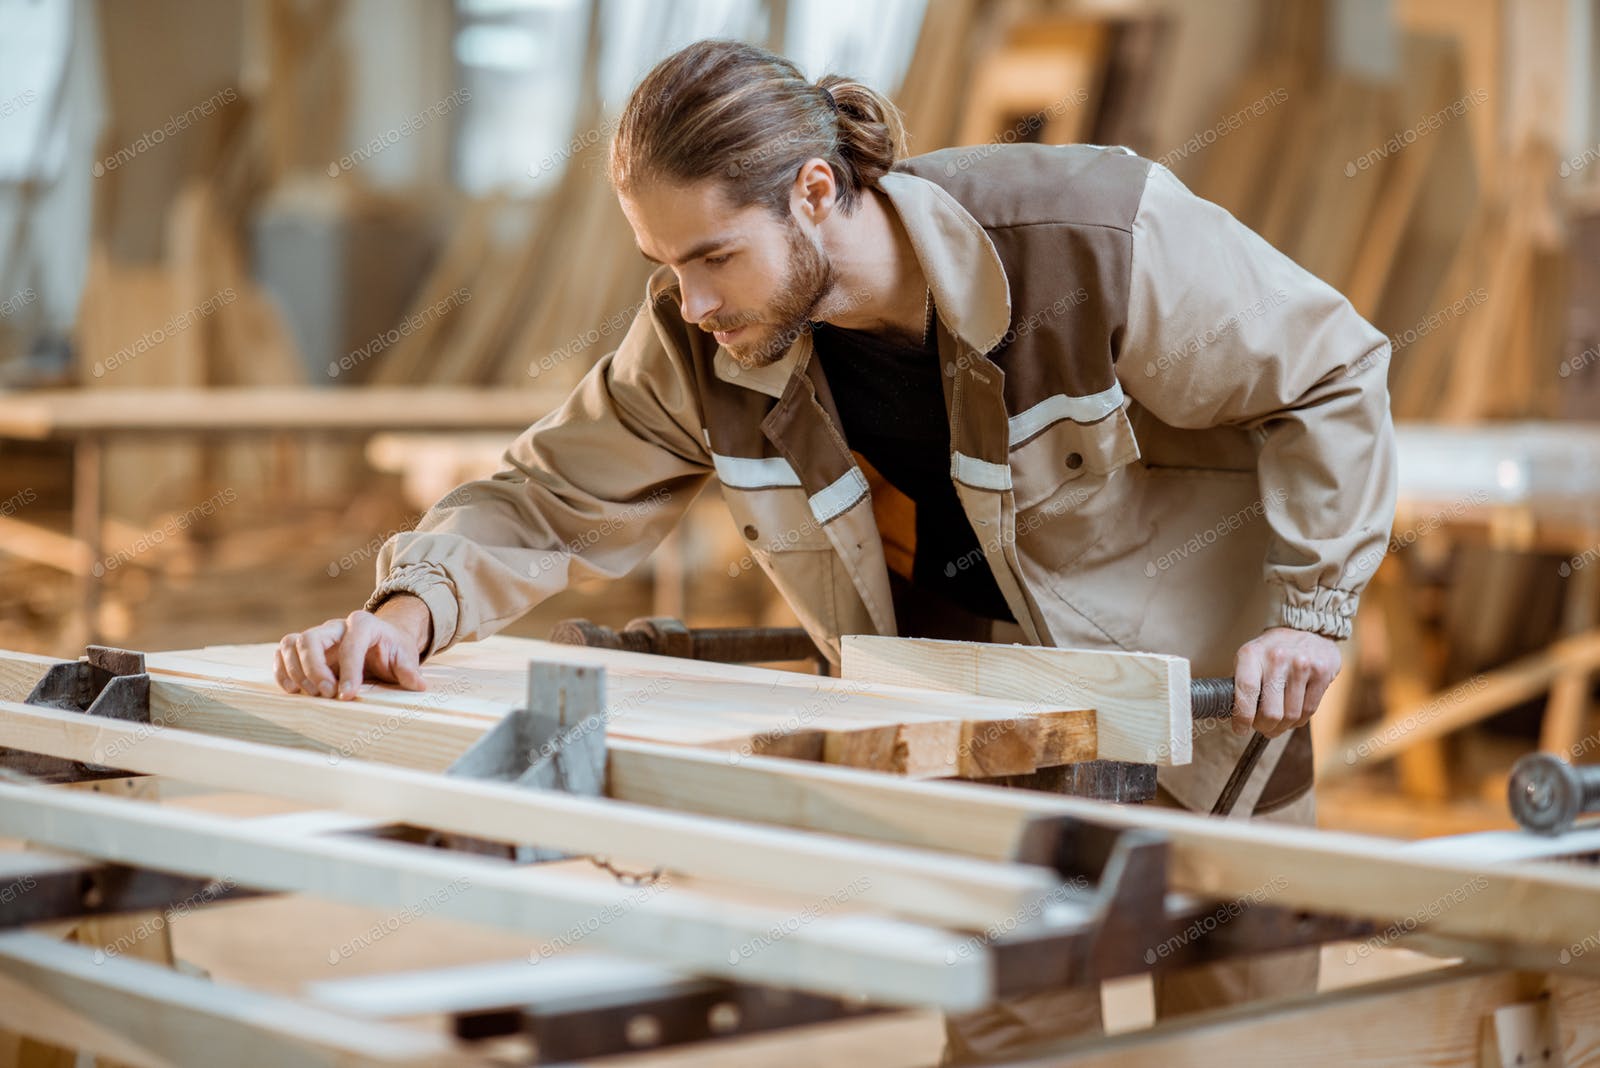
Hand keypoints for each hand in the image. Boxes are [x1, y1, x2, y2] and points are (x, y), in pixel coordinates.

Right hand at [274, 600, 428, 698]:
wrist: (382, 643)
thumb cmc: (393, 650)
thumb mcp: (405, 658)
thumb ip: (409, 670)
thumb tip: (418, 685)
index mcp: (364, 624)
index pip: (351, 643)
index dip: (348, 670)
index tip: (347, 696)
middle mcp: (336, 626)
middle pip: (311, 638)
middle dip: (314, 668)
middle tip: (326, 694)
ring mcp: (318, 635)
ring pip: (292, 643)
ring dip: (296, 671)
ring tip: (311, 695)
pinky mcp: (304, 647)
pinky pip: (283, 652)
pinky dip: (283, 670)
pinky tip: (292, 690)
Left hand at [1230, 626, 1340, 738]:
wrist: (1307, 629)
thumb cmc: (1272, 650)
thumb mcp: (1249, 658)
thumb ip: (1238, 684)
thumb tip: (1225, 716)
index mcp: (1252, 654)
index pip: (1246, 691)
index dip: (1242, 717)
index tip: (1240, 729)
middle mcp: (1277, 658)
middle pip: (1271, 712)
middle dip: (1264, 727)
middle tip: (1262, 728)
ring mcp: (1302, 665)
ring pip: (1291, 716)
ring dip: (1282, 727)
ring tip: (1277, 723)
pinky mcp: (1322, 673)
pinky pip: (1309, 711)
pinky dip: (1298, 721)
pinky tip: (1293, 716)